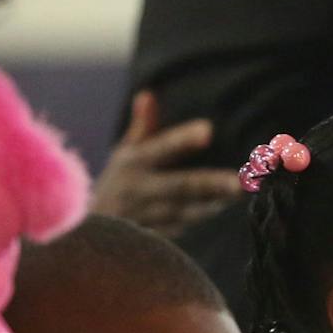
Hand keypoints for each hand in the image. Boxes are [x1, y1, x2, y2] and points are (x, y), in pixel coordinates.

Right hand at [90, 91, 244, 236]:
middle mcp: (140, 189)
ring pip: (187, 211)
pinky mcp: (155, 238)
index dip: (183, 139)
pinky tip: (226, 209)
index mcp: (134, 162)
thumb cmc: (118, 182)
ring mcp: (148, 216)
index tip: (208, 130)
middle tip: (239, 181)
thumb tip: (148, 94)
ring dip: (214, 204)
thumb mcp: (124, 152)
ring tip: (241, 191)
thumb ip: (142, 126)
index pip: (161, 147)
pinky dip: (204, 219)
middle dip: (211, 184)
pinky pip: (184, 228)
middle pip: (181, 186)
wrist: (91, 230)